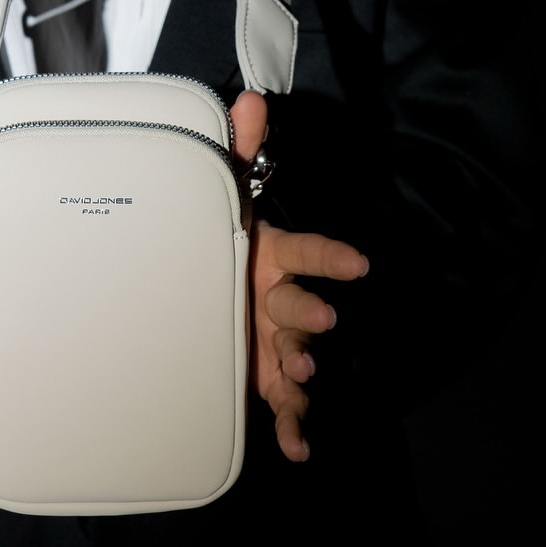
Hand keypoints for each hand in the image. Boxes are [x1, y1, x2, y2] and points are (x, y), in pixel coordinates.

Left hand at [228, 91, 369, 463]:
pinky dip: (293, 424)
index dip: (329, 256)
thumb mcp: (222, 190)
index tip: (356, 263)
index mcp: (270, 254)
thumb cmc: (216, 234)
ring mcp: (272, 337)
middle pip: (297, 303)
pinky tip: (296, 447)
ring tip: (297, 373)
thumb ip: (238, 147)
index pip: (306, 250)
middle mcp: (277, 295)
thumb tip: (247, 100)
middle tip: (317, 319)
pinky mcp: (261, 372)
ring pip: (294, 352)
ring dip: (300, 364)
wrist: (189, 284)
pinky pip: (282, 400)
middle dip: (307, 311)